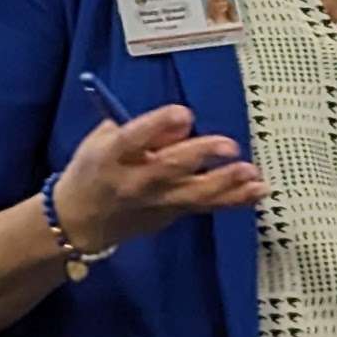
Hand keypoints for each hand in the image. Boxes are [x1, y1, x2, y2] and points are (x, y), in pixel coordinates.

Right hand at [52, 101, 265, 252]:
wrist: (79, 222)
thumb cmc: (93, 171)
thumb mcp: (102, 142)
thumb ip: (141, 131)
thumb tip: (181, 124)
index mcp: (110, 156)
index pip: (133, 139)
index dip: (158, 125)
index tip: (183, 114)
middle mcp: (135, 181)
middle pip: (170, 167)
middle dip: (200, 155)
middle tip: (228, 145)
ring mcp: (156, 202)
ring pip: (194, 193)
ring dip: (226, 182)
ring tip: (250, 172)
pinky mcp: (172, 214)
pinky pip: (206, 206)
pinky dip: (234, 198)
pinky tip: (258, 190)